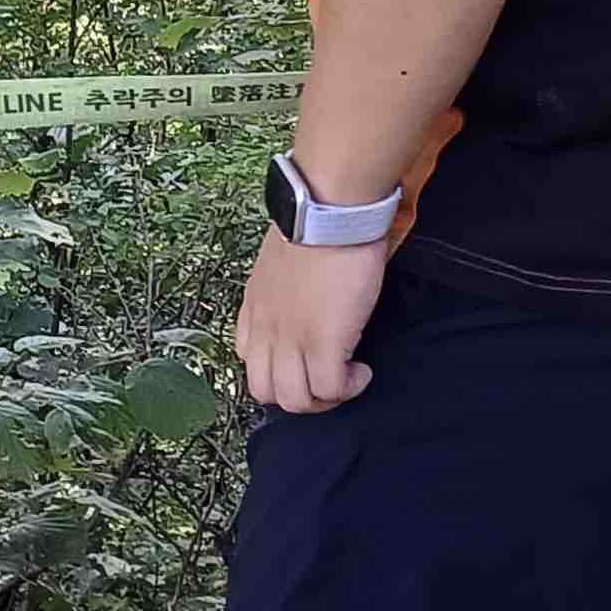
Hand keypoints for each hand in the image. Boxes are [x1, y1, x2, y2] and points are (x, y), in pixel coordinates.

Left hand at [232, 228, 388, 413]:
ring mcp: (291, 339)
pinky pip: (330, 389)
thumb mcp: (281, 259)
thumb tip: (304, 293)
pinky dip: (349, 387)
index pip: (247, 360)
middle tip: (327, 378)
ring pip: (295, 400)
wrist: (328, 210)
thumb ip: (282, 286)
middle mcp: (265, 329)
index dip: (278, 369)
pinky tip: (362, 370)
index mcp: (254, 307)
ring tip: (347, 377)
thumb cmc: (314, 222)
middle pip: (265, 391)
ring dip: (324, 398)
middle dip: (298, 395)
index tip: (305, 360)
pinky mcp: (323, 343)